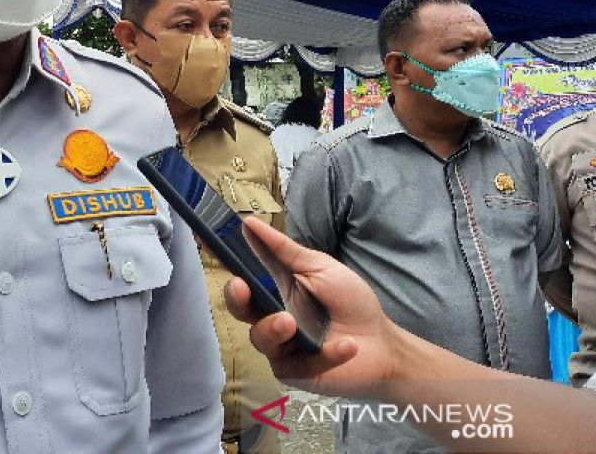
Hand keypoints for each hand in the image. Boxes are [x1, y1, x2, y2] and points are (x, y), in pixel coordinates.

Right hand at [223, 216, 401, 398]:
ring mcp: (280, 346)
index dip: (227, 263)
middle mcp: (271, 316)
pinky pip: (294, 364)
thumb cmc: (352, 302)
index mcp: (275, 289)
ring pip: (260, 338)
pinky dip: (324, 354)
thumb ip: (285, 250)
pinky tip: (347, 346)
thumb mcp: (321, 268)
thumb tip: (250, 223)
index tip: (212, 246)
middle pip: (240, 309)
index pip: (244, 276)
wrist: (383, 344)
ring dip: (272, 328)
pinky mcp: (294, 372)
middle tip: (241, 287)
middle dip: (236, 298)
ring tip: (291, 323)